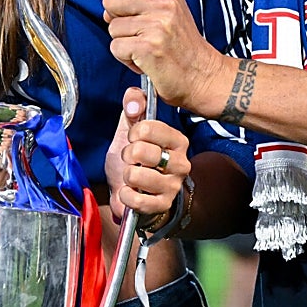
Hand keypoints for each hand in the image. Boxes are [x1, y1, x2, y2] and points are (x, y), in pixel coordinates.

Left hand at [100, 0, 230, 115]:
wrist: (202, 75)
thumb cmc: (180, 44)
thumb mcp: (168, 6)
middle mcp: (164, 2)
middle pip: (110, 0)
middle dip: (116, 18)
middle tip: (139, 30)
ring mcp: (158, 24)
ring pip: (111, 27)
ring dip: (123, 41)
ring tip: (145, 45)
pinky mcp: (149, 46)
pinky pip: (115, 47)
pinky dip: (125, 58)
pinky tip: (145, 59)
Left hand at [105, 86, 190, 222]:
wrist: (135, 190)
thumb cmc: (136, 157)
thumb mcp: (131, 128)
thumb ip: (133, 104)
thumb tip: (133, 100)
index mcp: (177, 140)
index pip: (147, 127)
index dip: (133, 133)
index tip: (134, 138)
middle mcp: (181, 163)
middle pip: (140, 151)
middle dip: (127, 154)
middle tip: (131, 159)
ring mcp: (173, 186)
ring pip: (136, 175)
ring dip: (126, 175)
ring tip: (132, 175)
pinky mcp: (163, 206)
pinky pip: (136, 200)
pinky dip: (125, 195)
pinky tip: (128, 191)